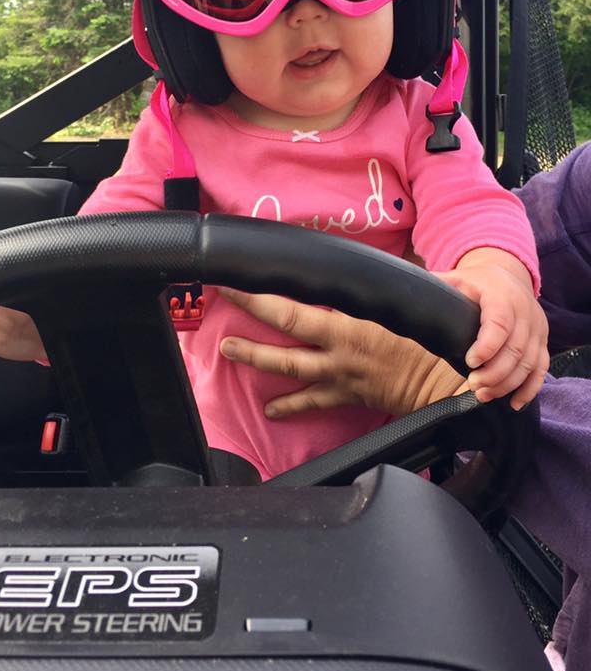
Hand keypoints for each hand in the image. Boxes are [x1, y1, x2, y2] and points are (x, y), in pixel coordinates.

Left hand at [219, 288, 467, 418]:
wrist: (446, 383)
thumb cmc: (431, 336)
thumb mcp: (409, 298)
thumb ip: (383, 279)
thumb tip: (369, 260)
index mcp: (351, 322)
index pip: (295, 307)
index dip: (262, 294)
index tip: (239, 278)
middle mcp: (337, 349)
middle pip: (284, 331)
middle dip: (251, 313)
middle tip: (225, 297)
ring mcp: (338, 375)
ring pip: (288, 367)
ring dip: (255, 357)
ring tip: (228, 348)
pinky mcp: (346, 396)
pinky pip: (312, 402)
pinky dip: (289, 406)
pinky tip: (269, 410)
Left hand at [435, 248, 548, 409]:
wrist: (508, 276)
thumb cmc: (477, 282)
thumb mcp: (456, 278)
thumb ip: (435, 285)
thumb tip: (406, 292)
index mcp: (501, 295)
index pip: (500, 322)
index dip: (487, 345)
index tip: (470, 362)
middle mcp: (525, 311)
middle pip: (515, 348)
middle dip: (494, 373)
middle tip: (473, 385)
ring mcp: (537, 328)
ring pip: (529, 362)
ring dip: (507, 384)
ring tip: (483, 394)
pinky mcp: (542, 342)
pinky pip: (541, 369)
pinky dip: (529, 389)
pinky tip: (514, 403)